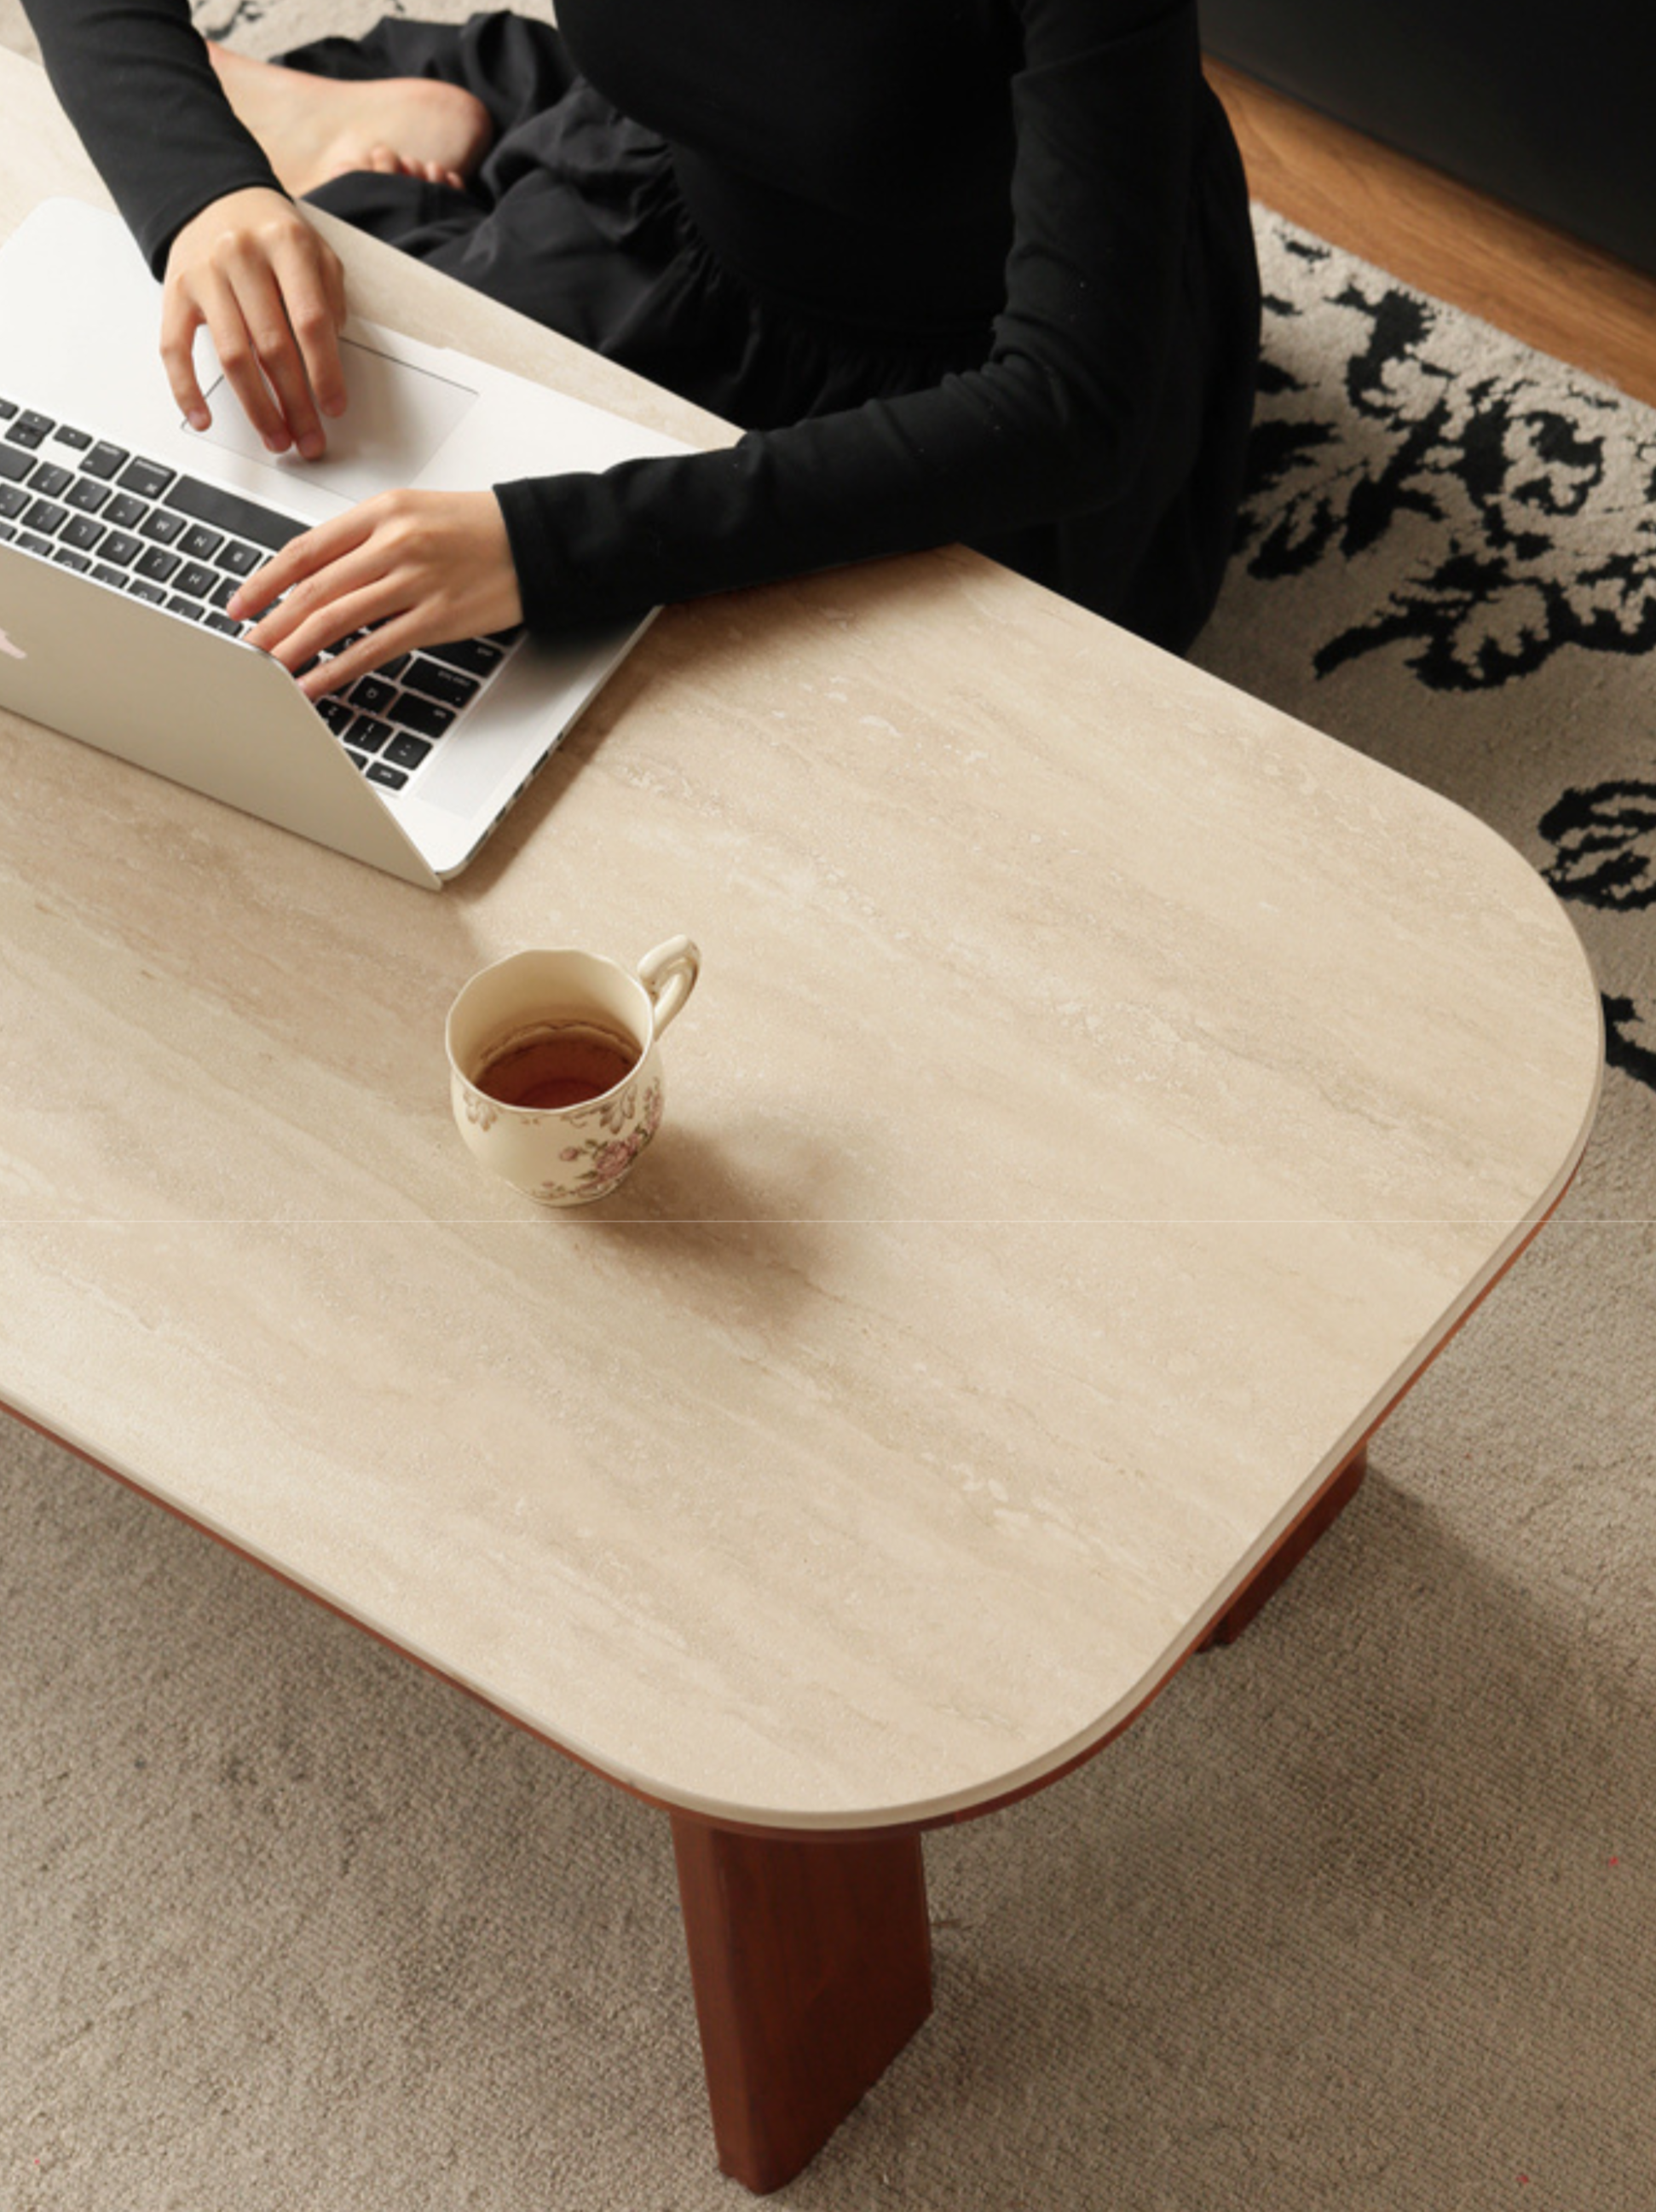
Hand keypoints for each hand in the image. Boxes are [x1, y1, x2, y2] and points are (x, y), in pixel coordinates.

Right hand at [162, 188, 347, 459]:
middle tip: (309, 440)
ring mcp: (204, 274)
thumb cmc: (273, 238)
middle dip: (295, 403)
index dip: (325, 372)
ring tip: (276, 438)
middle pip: (272, 347)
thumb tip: (328, 368)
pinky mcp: (175, 292)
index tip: (334, 409)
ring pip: (232, 356)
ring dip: (256, 408)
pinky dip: (186, 390)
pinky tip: (203, 419)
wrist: (216, 199)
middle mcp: (241, 255)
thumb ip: (329, 304)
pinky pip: (175, 348)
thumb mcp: (317, 255)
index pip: (310, 321)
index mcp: (286, 245)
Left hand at [231, 489, 524, 697]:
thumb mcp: (414, 514)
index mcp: (382, 512)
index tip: (240, 603)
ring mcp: (415, 582)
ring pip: (335, 619)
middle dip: (270, 621)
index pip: (306, 549)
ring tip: (268, 669)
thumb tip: (315, 581)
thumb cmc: (477, 528)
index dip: (265, 580)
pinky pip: (374, 648)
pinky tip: (316, 682)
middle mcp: (393, 543)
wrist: (538, 540)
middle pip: (313, 588)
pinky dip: (337, 668)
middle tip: (243, 645)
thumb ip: (364, 542)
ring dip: (294, 648)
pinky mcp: (437, 618)